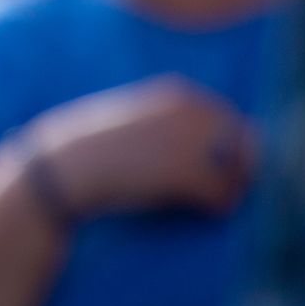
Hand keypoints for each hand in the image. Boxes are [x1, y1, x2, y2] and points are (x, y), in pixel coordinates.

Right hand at [30, 76, 256, 220]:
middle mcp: (193, 112)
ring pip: (238, 172)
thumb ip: (173, 126)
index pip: (229, 120)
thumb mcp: (136, 123)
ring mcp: (191, 141)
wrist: (62, 168)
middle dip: (236, 169)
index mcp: (180, 95)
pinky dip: (217, 206)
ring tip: (208, 202)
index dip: (226, 148)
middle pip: (242, 144)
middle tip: (219, 191)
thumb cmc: (94, 150)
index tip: (214, 169)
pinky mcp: (187, 174)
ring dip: (230, 188)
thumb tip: (224, 144)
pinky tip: (201, 210)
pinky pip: (223, 196)